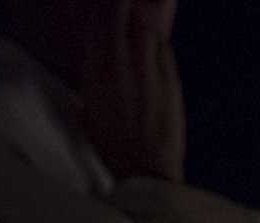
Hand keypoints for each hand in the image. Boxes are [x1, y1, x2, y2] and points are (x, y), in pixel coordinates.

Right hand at [80, 0, 185, 181]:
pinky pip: (164, 46)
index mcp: (95, 70)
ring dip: (142, 22)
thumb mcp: (88, 113)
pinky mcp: (171, 77)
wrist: (144, 169)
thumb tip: (92, 67)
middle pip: (124, 13)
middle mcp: (121, 62)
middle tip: (124, 6)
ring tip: (139, 24)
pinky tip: (155, 48)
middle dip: (124, 6)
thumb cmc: (112, 148)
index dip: (103, 9)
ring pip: (146, 26)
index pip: (99, 20)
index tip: (105, 8)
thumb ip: (91, 83)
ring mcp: (149, 68)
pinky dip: (158, 42)